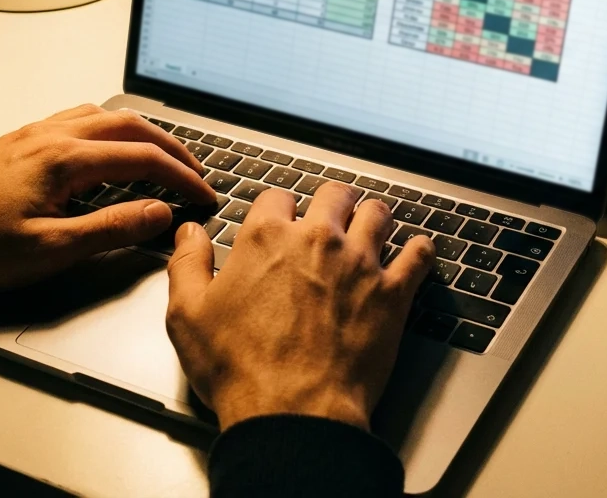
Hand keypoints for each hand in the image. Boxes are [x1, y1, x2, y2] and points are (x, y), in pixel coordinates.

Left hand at [0, 104, 213, 302]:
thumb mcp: (50, 250)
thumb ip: (112, 229)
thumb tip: (159, 214)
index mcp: (63, 159)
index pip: (143, 159)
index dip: (183, 178)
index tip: (204, 196)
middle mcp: (50, 136)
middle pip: (130, 125)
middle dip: (172, 147)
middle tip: (197, 172)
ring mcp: (31, 135)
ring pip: (102, 115)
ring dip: (141, 133)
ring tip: (162, 157)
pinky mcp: (17, 143)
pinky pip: (76, 120)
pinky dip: (109, 130)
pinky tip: (108, 151)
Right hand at [165, 182, 434, 430]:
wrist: (292, 413)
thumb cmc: (241, 370)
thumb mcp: (188, 315)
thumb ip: (187, 264)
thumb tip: (188, 233)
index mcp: (266, 238)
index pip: (276, 197)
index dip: (276, 209)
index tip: (279, 221)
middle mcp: (317, 240)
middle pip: (334, 194)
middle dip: (332, 202)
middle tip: (332, 215)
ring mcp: (360, 263)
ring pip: (378, 214)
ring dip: (374, 218)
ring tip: (371, 227)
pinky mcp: (392, 293)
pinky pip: (418, 255)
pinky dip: (419, 250)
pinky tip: (415, 252)